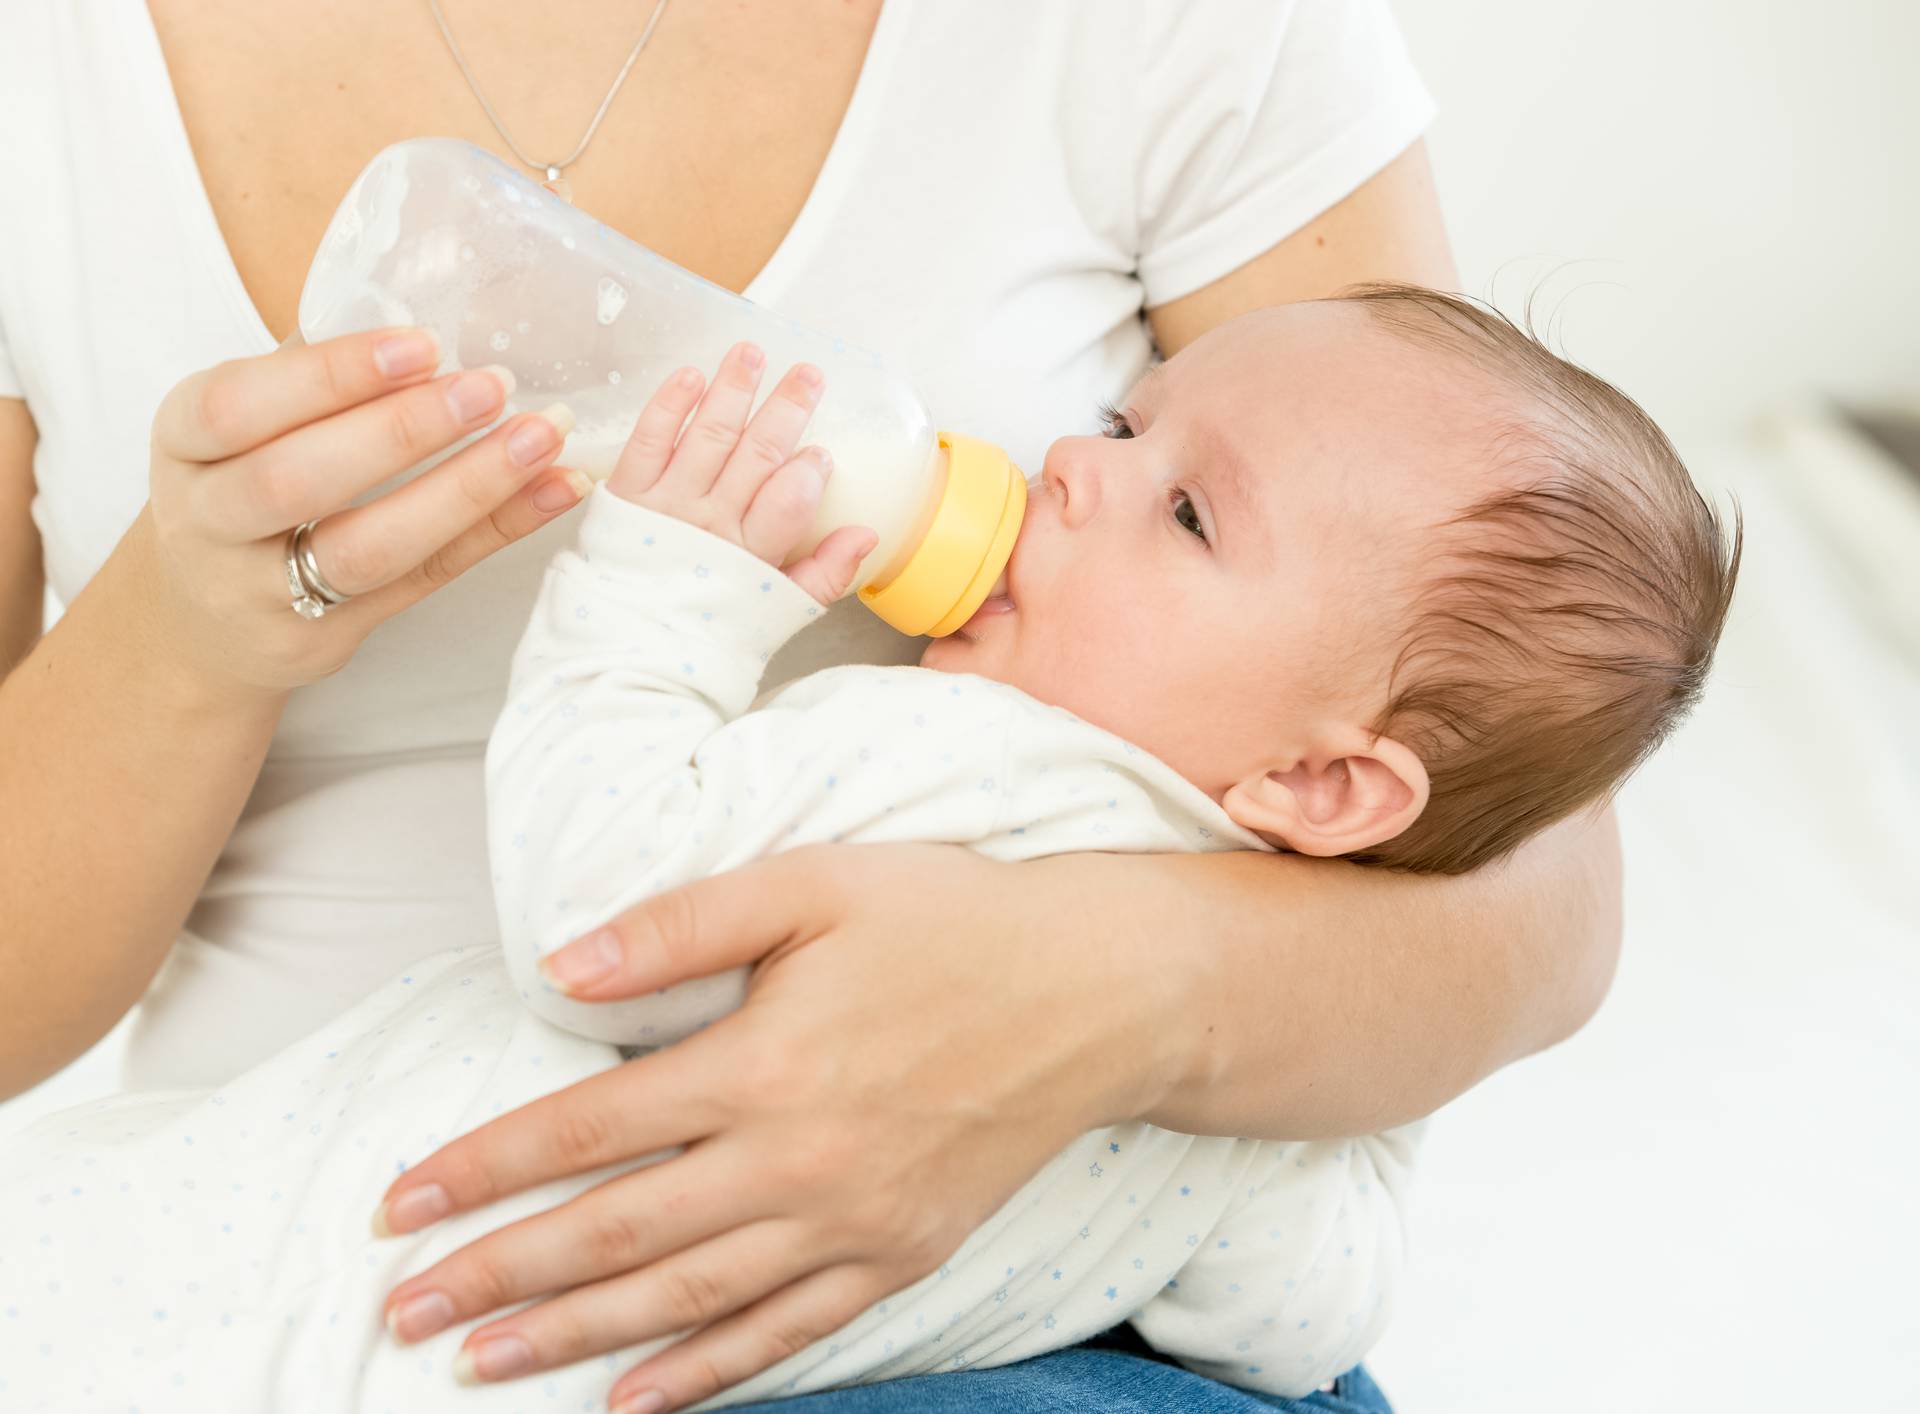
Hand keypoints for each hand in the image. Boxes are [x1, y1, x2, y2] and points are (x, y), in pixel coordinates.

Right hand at [140, 327, 583, 698]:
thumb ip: (312, 380)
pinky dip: (497, 532)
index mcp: (184, 442)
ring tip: (541, 440)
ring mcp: (267, 591)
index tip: (421, 344)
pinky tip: (555, 491)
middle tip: (490, 387)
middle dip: (402, 431)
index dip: (332, 374)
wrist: (203, 624)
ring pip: (369, 548)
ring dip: (466, 490)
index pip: (240, 405)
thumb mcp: (242, 429)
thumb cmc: (240, 492)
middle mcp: (209, 520)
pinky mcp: (331, 636)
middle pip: (298, 481)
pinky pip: (425, 582)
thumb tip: (422, 317)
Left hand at [371, 844, 1174, 1412]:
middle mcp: (798, 1161)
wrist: (1099, 991)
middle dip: (496, 1273)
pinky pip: (785, 1334)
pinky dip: (703, 1374)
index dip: (481, 1169)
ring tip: (477, 1364)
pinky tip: (632, 1400)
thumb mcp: (814, 883)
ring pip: (683, 1301)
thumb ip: (681, 923)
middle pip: (614, 1235)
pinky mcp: (899, 1255)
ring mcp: (851, 1223)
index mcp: (764, 1062)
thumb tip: (560, 966)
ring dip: (569, 1338)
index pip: (587, 1130)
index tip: (397, 1204)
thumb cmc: (950, 919)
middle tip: (401, 1312)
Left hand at [606, 341, 874, 604]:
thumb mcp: (775, 612)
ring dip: (732, 390)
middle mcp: (710, 522)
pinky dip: (668, 405)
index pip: (790, 499)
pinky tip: (690, 375)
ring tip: (751, 352)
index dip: (809, 471)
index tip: (821, 453)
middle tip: (808, 374)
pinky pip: (648, 441)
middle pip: (755, 454)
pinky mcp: (627, 494)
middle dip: (786, 408)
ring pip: (708, 435)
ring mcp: (667, 504)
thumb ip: (824, 575)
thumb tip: (866, 534)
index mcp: (751, 554)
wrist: (631, 648)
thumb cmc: (708, 630)